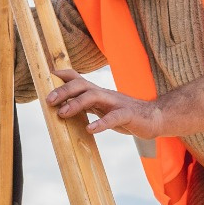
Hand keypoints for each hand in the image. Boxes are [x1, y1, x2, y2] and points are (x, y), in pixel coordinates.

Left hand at [45, 67, 164, 138]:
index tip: (48, 74)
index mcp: (98, 93)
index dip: (64, 75)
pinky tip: (90, 129)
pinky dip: (101, 123)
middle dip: (64, 90)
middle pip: (82, 85)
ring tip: (63, 113)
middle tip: (49, 100)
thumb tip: (64, 107)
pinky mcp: (128, 115)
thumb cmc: (124, 114)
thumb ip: (86, 105)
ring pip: (94, 96)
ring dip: (76, 104)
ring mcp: (116, 103)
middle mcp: (105, 94)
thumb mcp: (102, 107)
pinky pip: (114, 118)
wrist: (154, 118)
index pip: (79, 79)